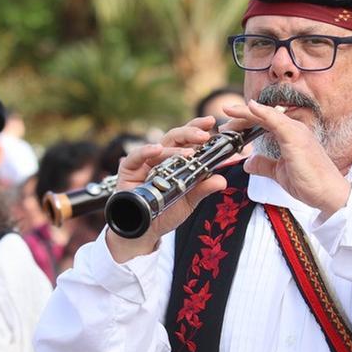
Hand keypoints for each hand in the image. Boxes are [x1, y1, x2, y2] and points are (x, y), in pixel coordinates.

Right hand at [104, 116, 227, 263]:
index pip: (188, 139)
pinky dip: (146, 151)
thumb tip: (222, 181)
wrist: (146, 229)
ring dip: (176, 149)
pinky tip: (157, 149)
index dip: (198, 128)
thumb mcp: (189, 200)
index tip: (211, 122)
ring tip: (189, 154)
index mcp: (177, 160)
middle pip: (176, 137)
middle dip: (190, 133)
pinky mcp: (129, 169)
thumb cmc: (166, 211)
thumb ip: (203, 188)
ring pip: (161, 146)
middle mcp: (161, 157)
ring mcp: (145, 162)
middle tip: (204, 136)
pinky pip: (136, 156)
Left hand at [225, 100, 351, 217]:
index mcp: (290, 135)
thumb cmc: (309, 182)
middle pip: (262, 117)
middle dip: (240, 118)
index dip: (244, 123)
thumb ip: (264, 164)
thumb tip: (249, 162)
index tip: (228, 128)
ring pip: (266, 116)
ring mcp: (296, 131)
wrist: (327, 193)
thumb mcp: (279, 172)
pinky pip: (276, 121)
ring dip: (245, 114)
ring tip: (228, 114)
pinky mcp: (296, 138)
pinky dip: (262, 112)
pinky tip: (250, 107)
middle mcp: (293, 129)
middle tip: (223, 125)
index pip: (263, 123)